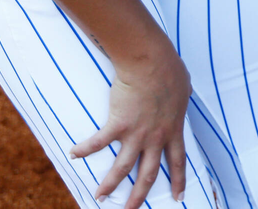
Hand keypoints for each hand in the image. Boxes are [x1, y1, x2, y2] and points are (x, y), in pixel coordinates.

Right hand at [70, 39, 190, 208]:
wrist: (151, 62)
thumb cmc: (168, 69)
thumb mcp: (183, 88)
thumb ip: (181, 98)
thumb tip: (182, 95)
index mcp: (173, 129)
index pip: (178, 161)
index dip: (179, 180)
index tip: (178, 197)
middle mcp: (155, 137)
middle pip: (149, 174)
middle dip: (139, 196)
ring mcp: (136, 133)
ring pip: (122, 167)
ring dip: (110, 184)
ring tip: (100, 197)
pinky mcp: (118, 123)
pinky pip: (98, 142)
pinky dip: (84, 149)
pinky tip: (74, 154)